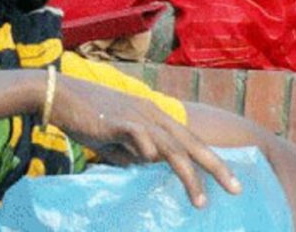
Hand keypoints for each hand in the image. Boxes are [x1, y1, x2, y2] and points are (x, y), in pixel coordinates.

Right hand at [49, 74, 241, 207]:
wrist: (59, 95)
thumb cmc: (84, 116)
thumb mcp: (114, 139)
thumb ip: (131, 152)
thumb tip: (144, 165)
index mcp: (153, 116)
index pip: (189, 140)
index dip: (210, 160)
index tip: (229, 181)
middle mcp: (151, 114)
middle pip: (191, 143)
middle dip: (216, 168)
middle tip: (236, 189)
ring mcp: (136, 117)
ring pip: (172, 147)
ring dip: (189, 175)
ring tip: (200, 200)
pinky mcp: (118, 121)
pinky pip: (140, 137)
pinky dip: (148, 151)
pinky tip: (150, 163)